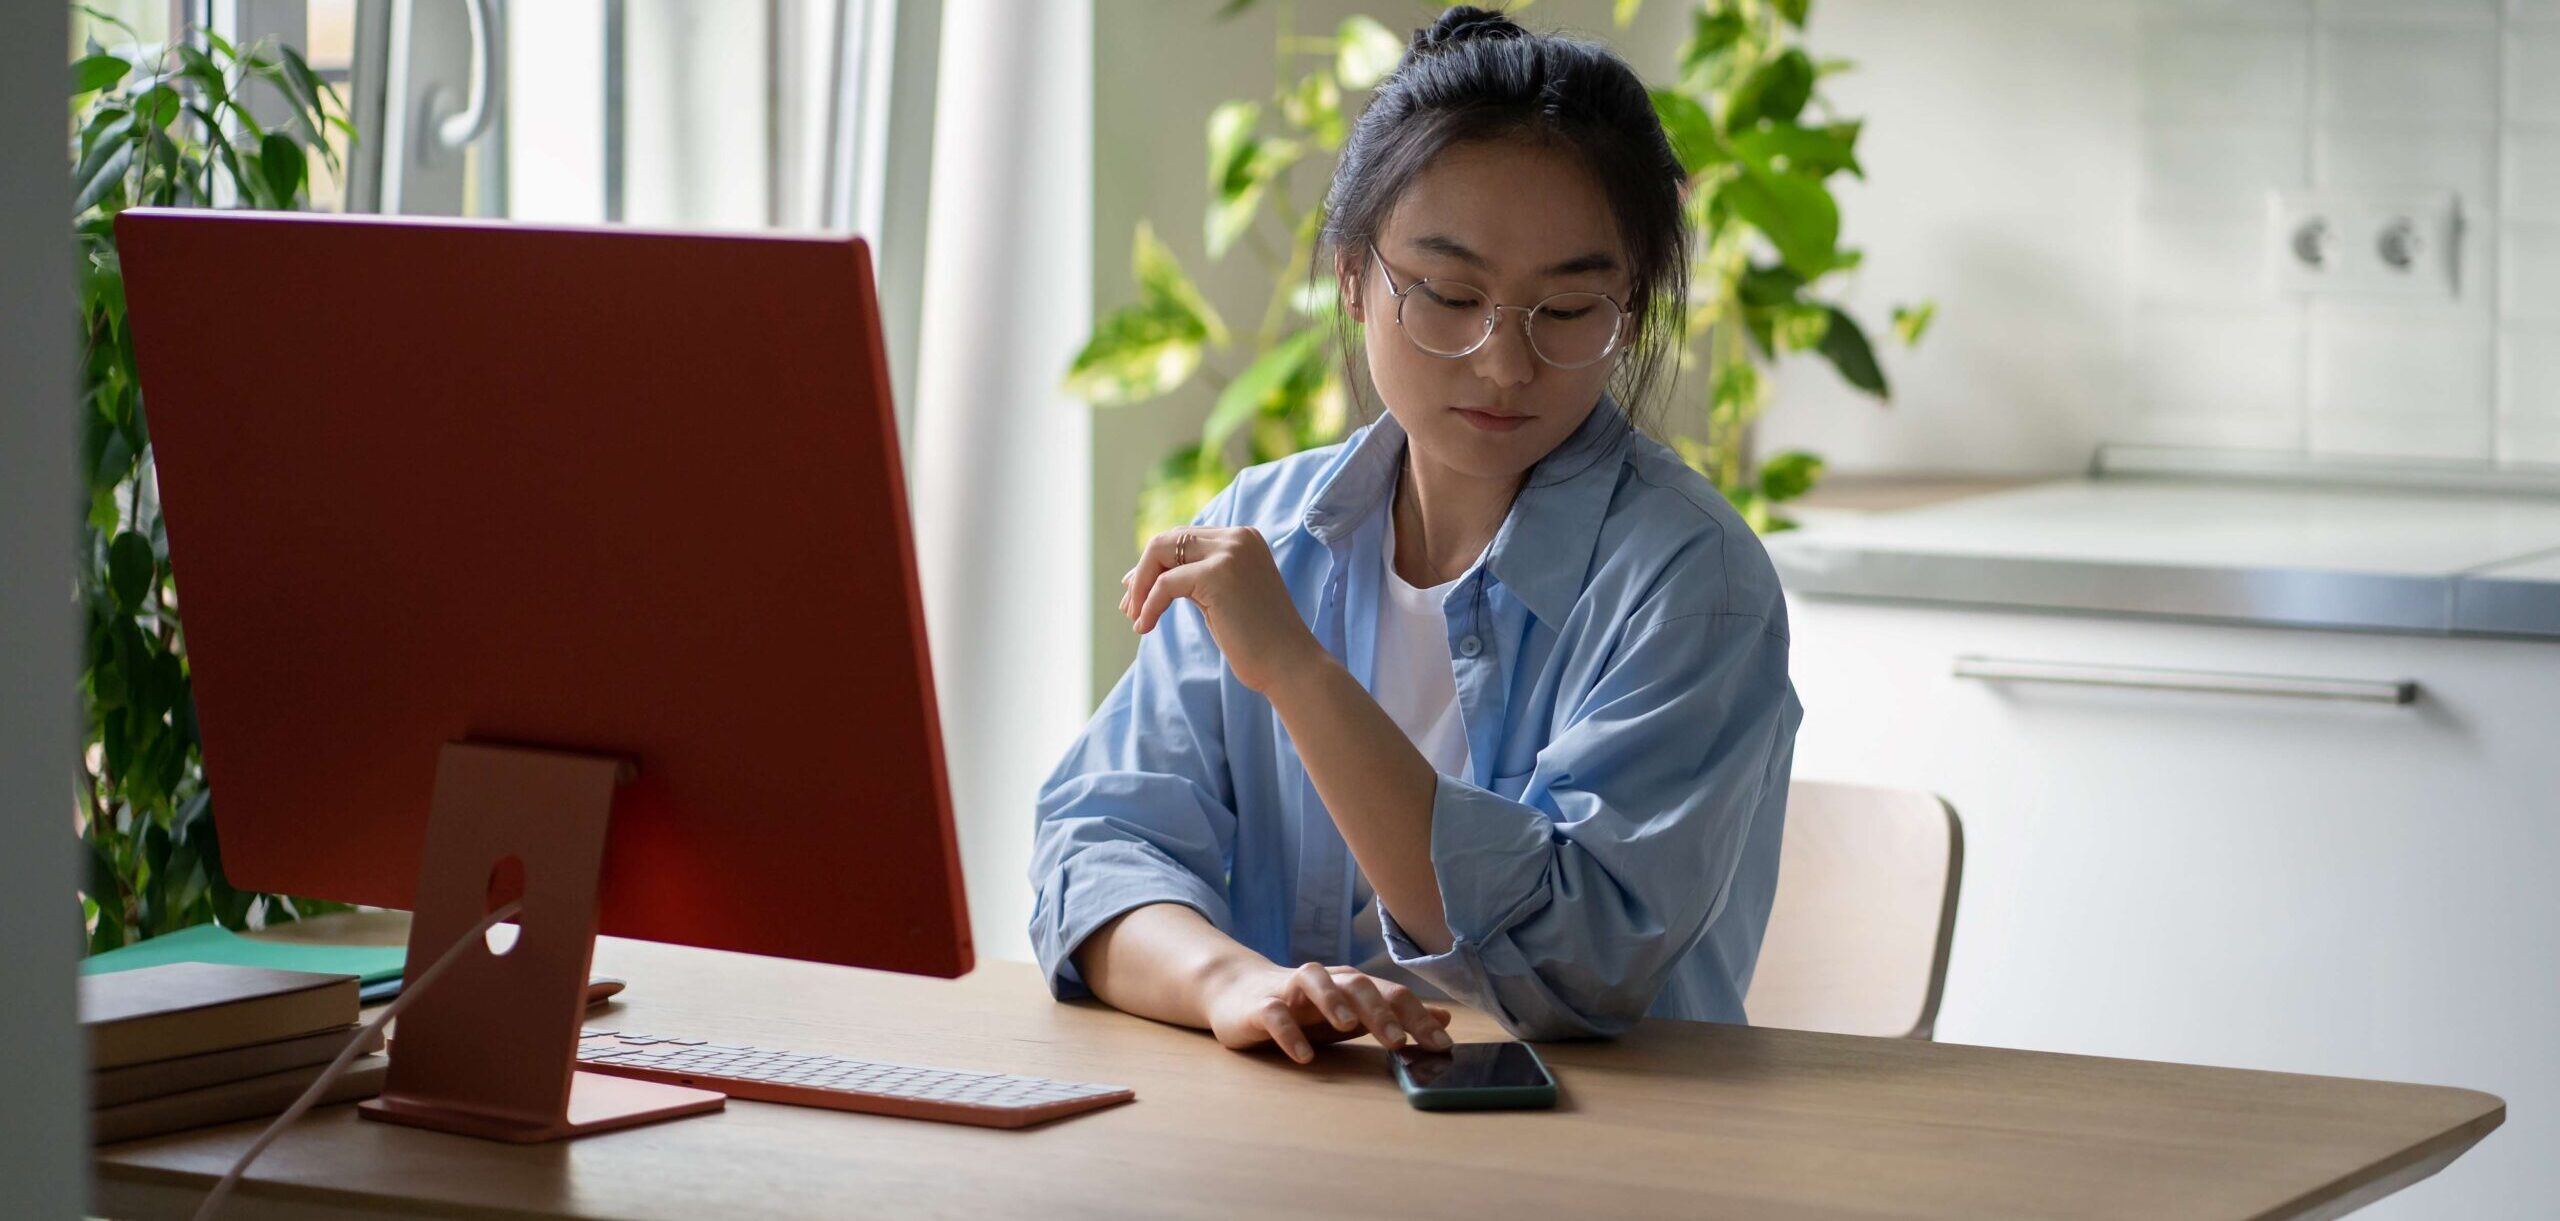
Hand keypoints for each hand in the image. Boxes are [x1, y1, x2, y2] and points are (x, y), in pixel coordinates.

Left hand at [1122, 525, 1327, 694]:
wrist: (1288, 665)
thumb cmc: (1256, 639)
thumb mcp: (1223, 595)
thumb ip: (1194, 576)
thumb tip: (1142, 574)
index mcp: (1243, 538)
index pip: (1183, 537)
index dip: (1154, 563)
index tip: (1137, 591)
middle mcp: (1237, 537)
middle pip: (1168, 539)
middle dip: (1143, 572)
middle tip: (1129, 606)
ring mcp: (1229, 553)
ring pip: (1161, 553)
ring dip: (1141, 587)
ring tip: (1134, 616)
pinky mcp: (1217, 575)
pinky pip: (1165, 585)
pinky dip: (1149, 606)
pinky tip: (1144, 627)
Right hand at [1204, 961, 1454, 1064]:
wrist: (1237, 994)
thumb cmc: (1304, 1008)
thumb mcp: (1352, 1013)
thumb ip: (1394, 1016)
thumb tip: (1445, 1020)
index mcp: (1349, 985)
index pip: (1389, 993)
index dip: (1416, 1016)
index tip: (1440, 1045)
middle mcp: (1324, 981)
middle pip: (1355, 983)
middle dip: (1379, 1010)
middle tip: (1398, 1041)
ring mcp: (1289, 991)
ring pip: (1313, 981)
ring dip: (1333, 1001)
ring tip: (1347, 1027)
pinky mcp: (1260, 1007)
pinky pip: (1275, 1014)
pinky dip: (1290, 1032)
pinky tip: (1303, 1056)